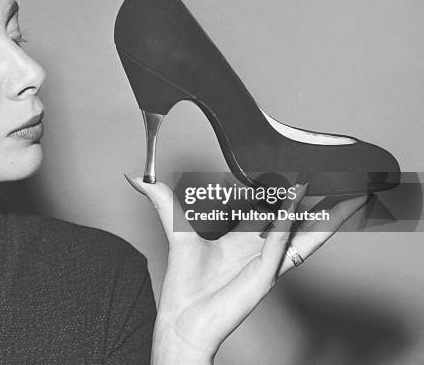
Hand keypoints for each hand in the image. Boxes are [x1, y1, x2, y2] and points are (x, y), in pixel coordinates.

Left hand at [124, 175, 367, 363]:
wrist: (182, 318)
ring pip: (304, 233)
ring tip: (352, 195)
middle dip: (321, 202)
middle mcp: (262, 248)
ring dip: (328, 216)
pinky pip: (281, 243)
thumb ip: (161, 199)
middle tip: (342, 179)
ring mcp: (267, 261)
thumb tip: (135, 175)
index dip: (287, 190)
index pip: (274, 209)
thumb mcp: (175, 228)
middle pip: (299, 220)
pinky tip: (298, 201)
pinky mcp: (264, 274)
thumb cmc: (184, 281)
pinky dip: (290, 223)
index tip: (300, 167)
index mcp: (247, 238)